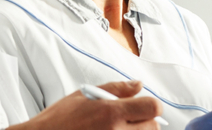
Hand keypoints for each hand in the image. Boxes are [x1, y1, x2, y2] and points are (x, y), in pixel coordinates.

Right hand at [12, 80, 161, 129]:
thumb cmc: (58, 121)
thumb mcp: (84, 96)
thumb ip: (115, 89)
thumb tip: (138, 85)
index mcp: (110, 113)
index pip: (153, 108)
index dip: (150, 105)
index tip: (142, 105)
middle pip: (153, 127)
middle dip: (145, 121)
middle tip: (128, 119)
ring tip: (116, 128)